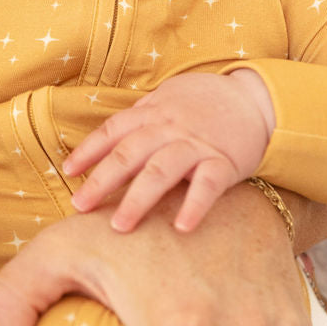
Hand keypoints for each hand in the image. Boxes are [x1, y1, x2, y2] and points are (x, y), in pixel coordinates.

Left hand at [64, 70, 274, 231]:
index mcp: (154, 112)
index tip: (69, 172)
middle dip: (102, 181)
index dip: (89, 151)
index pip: (113, 130)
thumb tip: (111, 136)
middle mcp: (171, 128)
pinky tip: (181, 228)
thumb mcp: (170, 97)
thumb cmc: (208, 101)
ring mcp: (197, 145)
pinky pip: (207, 185)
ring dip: (138, 198)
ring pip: (161, 170)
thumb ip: (143, 115)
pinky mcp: (225, 162)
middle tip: (79, 207)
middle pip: (129, 153)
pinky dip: (194, 205)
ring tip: (119, 226)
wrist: (258, 99)